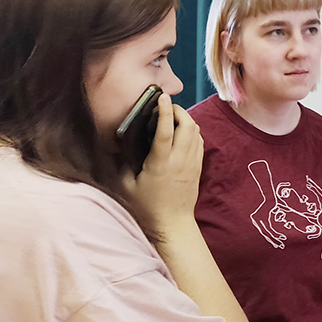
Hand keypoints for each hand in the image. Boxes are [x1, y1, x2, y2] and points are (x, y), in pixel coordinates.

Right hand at [121, 96, 203, 234]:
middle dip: (178, 111)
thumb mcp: (127, 186)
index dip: (164, 111)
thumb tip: (121, 147)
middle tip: (166, 107)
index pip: (166, 130)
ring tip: (173, 117)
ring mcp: (192, 163)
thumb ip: (123, 164)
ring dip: (186, 120)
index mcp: (161, 163)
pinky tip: (182, 133)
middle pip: (188, 125)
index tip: (162, 97)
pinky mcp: (198, 167)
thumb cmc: (147, 207)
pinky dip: (192, 132)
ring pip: (196, 132)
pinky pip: (199, 142)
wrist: (173, 224)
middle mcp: (180, 160)